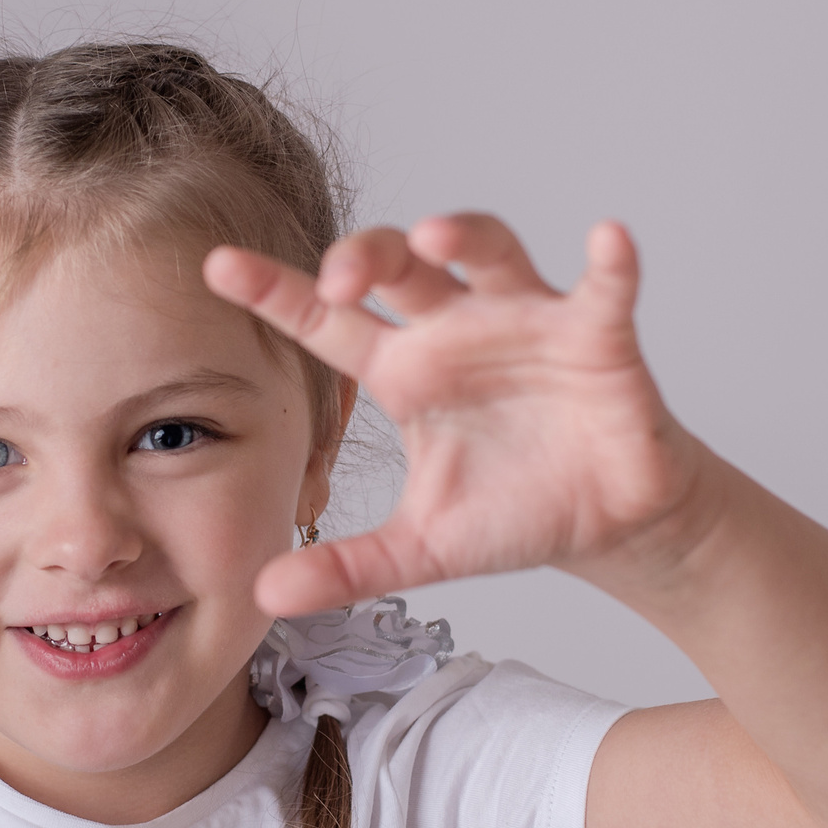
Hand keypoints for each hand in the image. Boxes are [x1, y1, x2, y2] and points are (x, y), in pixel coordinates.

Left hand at [205, 215, 708, 616]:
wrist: (606, 526)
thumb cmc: (513, 513)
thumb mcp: (419, 550)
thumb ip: (346, 567)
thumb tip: (264, 592)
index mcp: (405, 372)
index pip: (328, 324)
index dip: (274, 291)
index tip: (218, 266)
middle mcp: (457, 331)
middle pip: (400, 266)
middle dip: (367, 256)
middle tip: (340, 278)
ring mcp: (526, 324)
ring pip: (489, 252)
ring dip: (463, 235)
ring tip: (434, 237)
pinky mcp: (597, 337)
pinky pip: (605, 290)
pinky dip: (610, 265)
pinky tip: (606, 241)